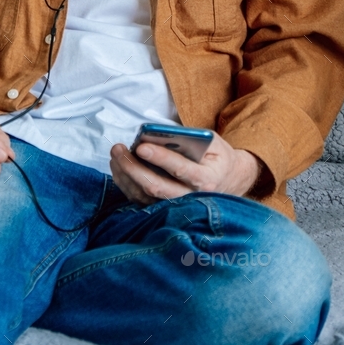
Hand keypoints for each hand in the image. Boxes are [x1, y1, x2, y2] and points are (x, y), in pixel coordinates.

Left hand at [110, 132, 260, 205]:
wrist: (228, 179)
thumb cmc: (216, 156)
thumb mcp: (212, 141)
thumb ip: (190, 137)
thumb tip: (159, 135)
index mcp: (207, 179)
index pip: (181, 170)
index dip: (160, 158)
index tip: (141, 146)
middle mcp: (192, 198)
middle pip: (157, 187)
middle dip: (133, 168)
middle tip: (118, 149)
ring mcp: (177, 207)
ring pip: (145, 196)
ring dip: (125, 175)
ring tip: (115, 154)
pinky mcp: (164, 209)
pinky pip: (140, 200)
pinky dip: (126, 184)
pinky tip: (118, 167)